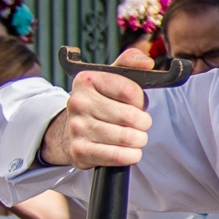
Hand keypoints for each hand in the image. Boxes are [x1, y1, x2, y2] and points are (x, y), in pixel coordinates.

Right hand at [41, 50, 161, 169]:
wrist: (71, 130)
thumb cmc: (101, 102)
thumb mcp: (112, 77)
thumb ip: (131, 63)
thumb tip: (147, 62)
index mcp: (86, 80)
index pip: (131, 91)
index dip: (140, 100)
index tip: (135, 103)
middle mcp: (77, 102)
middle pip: (132, 117)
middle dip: (143, 123)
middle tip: (138, 123)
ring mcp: (77, 127)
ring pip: (128, 137)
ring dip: (139, 140)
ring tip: (132, 136)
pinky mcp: (80, 151)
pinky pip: (119, 156)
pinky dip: (131, 155)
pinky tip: (128, 151)